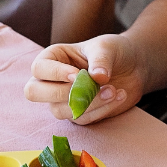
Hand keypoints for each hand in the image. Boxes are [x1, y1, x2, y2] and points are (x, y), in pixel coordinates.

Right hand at [24, 34, 145, 123]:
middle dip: (61, 93)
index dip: (55, 73)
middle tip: (90, 87)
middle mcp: (52, 80)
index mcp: (52, 58)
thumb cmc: (113, 50)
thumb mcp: (107, 48)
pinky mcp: (78, 113)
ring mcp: (62, 99)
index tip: (79, 74)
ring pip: (60, 110)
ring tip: (113, 90)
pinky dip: (101, 110)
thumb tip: (97, 78)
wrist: (132, 65)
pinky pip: (82, 118)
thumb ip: (100, 60)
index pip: (39, 68)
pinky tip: (118, 95)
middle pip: (34, 92)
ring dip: (88, 103)